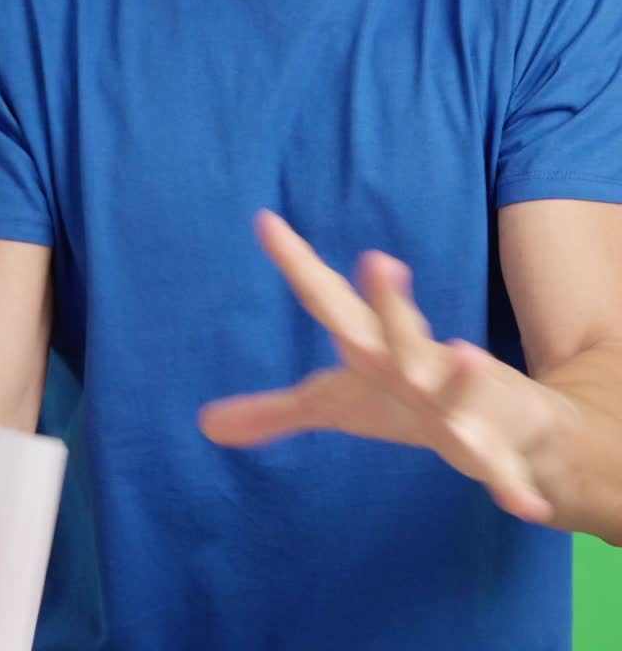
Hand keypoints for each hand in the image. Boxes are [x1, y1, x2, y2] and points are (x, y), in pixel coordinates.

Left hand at [198, 209, 572, 523]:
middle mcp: (417, 364)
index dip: (296, 264)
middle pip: (398, 331)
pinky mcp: (497, 446)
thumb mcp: (338, 404)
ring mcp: (461, 402)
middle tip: (378, 258)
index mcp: (375, 349)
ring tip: (464, 351)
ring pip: (459, 388)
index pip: (328, 300)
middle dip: (389, 301)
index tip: (264, 220)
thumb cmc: (408, 401)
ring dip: (462, 374)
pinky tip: (524, 507)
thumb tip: (204, 424)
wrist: (509, 423)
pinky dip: (514, 486)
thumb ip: (275, 410)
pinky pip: (504, 471)